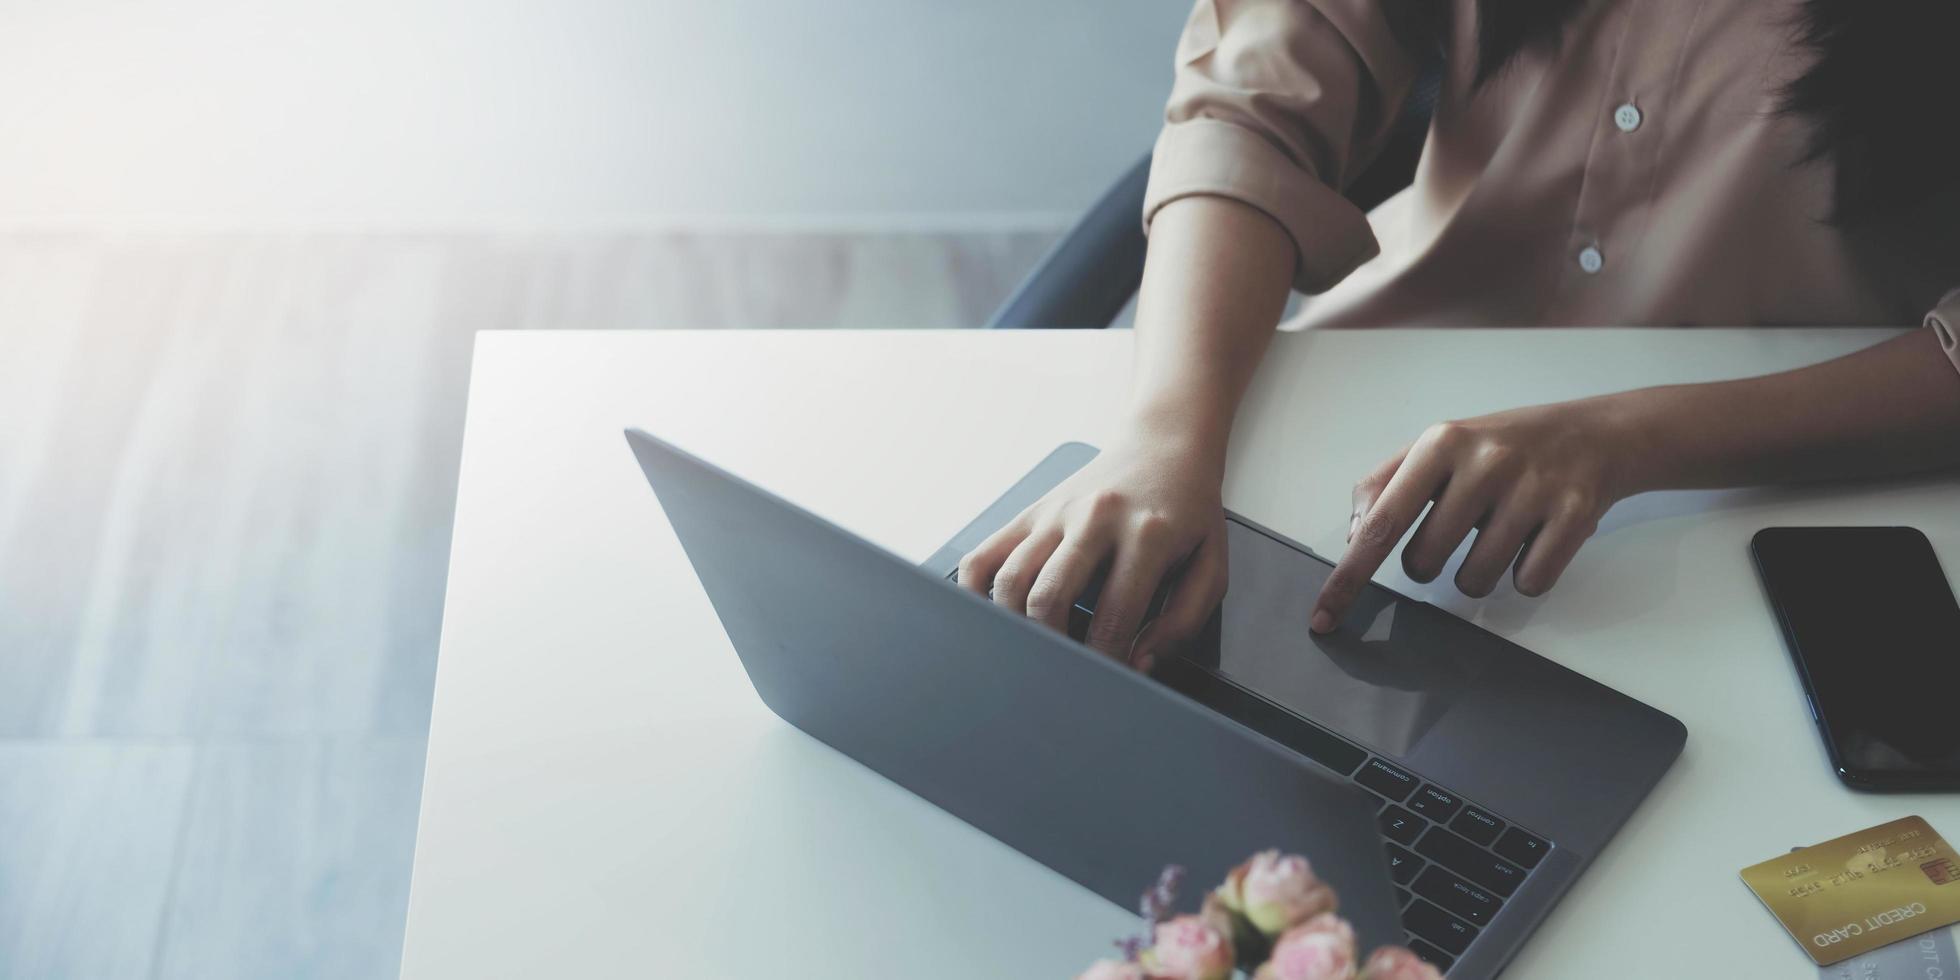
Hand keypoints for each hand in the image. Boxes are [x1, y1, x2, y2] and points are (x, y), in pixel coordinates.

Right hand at [957, 429, 1227, 670]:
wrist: (1163, 446)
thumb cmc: (1187, 512)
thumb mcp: (1211, 565)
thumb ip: (1183, 622)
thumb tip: (1139, 661)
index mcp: (1146, 534)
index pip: (1114, 617)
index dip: (1108, 663)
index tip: (1108, 681)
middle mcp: (1095, 518)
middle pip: (1049, 598)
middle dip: (1053, 650)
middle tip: (1065, 674)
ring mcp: (1055, 513)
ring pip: (1011, 581)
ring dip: (1016, 628)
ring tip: (1036, 652)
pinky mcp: (1029, 513)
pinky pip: (983, 557)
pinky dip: (977, 594)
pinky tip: (994, 618)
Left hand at [1311, 399, 1637, 630]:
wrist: (1594, 434)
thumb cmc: (1500, 447)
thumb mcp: (1437, 448)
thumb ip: (1385, 485)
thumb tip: (1353, 536)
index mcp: (1440, 443)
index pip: (1380, 523)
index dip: (1349, 576)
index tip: (1324, 615)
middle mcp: (1484, 462)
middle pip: (1425, 562)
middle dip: (1429, 564)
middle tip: (1457, 530)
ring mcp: (1532, 488)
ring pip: (1475, 581)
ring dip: (1478, 573)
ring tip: (1499, 532)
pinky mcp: (1574, 515)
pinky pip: (1528, 583)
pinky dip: (1526, 574)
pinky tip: (1535, 539)